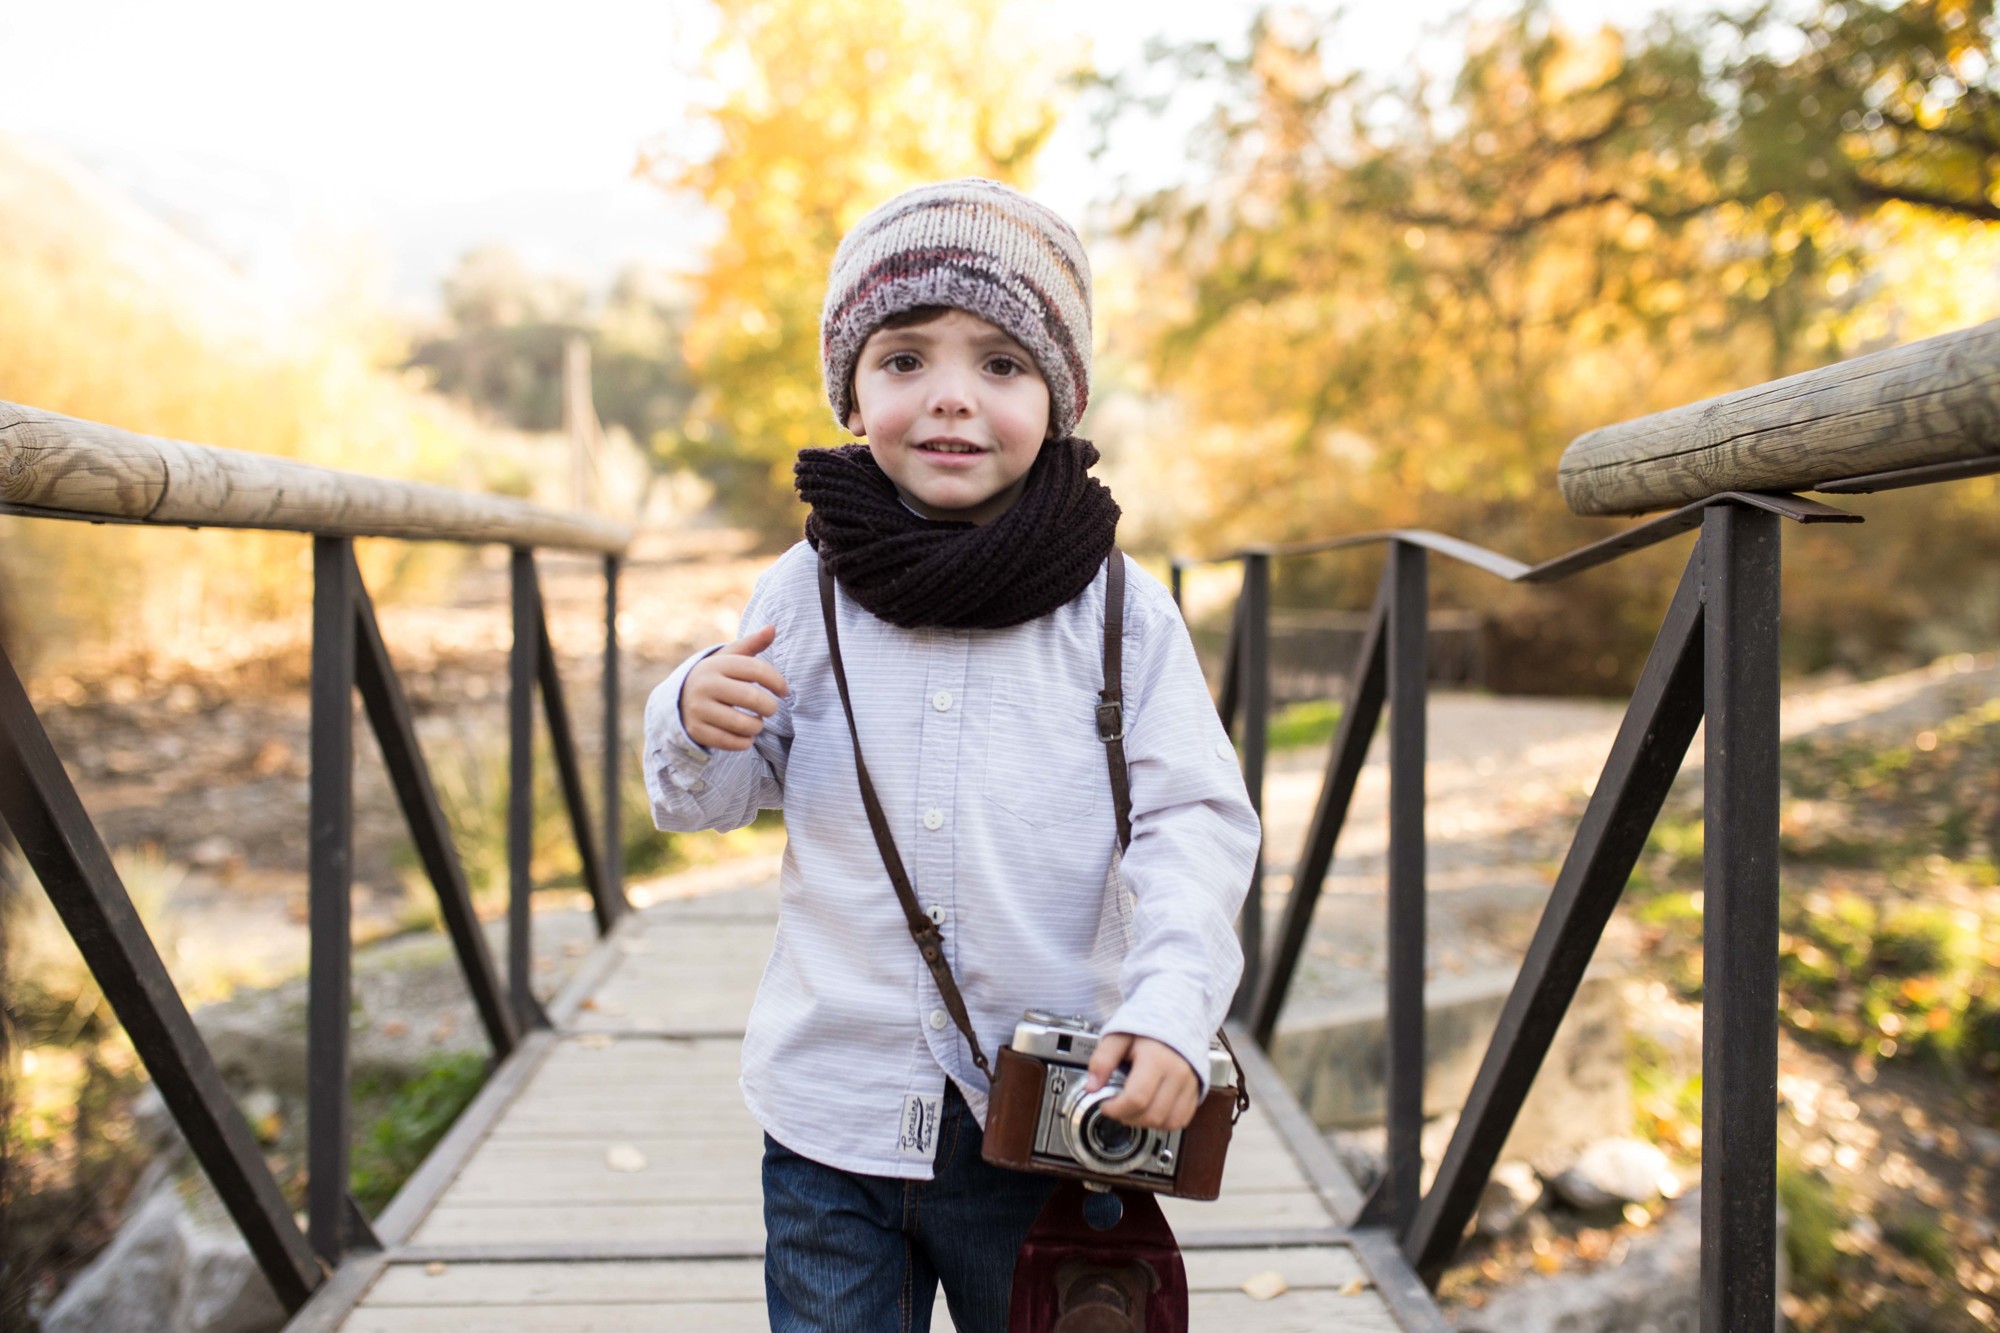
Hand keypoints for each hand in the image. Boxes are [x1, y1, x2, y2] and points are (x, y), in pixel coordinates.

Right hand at [680, 626, 789, 750]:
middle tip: (769, 709)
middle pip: (753, 698)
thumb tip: (772, 628)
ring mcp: (698, 709)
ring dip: (757, 726)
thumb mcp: (730, 659)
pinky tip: (744, 735)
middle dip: (769, 707)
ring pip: (745, 724)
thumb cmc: (717, 677)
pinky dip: (745, 742)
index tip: (784, 691)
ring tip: (756, 722)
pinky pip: (733, 743)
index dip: (777, 681)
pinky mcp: (696, 731)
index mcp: (716, 664)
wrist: (680, 700)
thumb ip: (752, 645)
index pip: (756, 670)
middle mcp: (705, 685)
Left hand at [1085, 1033, 1199, 1131]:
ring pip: (1169, 1122)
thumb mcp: (1119, 1034)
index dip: (1116, 1108)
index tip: (1105, 1105)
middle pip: (1152, 1114)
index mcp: (1157, 1059)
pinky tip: (1151, 1109)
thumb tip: (1092, 1086)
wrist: (1177, 1014)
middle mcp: (1178, 1073)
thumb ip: (1103, 1059)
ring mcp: (1190, 1083)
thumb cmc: (1149, 1024)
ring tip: (1133, 1109)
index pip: (1137, 1098)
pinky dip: (1164, 1121)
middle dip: (1128, 1117)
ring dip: (1146, 1122)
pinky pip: (1182, 1119)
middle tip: (1116, 1107)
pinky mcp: (1196, 1090)